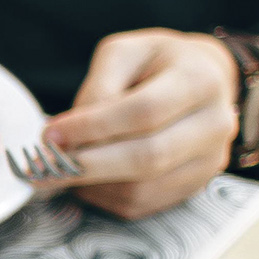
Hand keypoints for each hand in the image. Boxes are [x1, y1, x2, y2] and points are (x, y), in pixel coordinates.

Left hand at [43, 30, 237, 219]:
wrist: (204, 79)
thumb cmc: (157, 63)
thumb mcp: (124, 53)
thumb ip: (97, 88)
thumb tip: (67, 137)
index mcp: (200, 81)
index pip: (144, 112)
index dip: (93, 128)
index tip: (50, 135)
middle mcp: (215, 124)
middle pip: (147, 158)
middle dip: (87, 165)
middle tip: (43, 167)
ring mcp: (210, 160)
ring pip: (142, 189)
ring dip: (92, 185)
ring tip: (62, 170)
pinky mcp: (196, 186)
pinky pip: (143, 205)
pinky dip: (105, 198)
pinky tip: (86, 180)